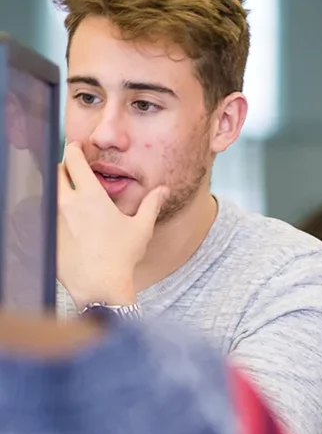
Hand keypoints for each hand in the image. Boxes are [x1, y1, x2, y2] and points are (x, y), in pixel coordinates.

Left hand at [56, 143, 167, 308]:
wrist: (99, 286)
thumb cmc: (122, 256)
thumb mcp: (141, 228)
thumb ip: (151, 204)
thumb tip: (163, 189)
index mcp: (91, 196)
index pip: (74, 160)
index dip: (73, 149)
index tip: (76, 147)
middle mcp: (68, 203)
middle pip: (56, 172)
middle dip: (64, 167)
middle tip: (74, 171)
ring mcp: (54, 219)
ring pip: (49, 192)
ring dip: (57, 188)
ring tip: (70, 195)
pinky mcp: (46, 234)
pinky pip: (45, 214)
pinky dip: (53, 211)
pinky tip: (65, 220)